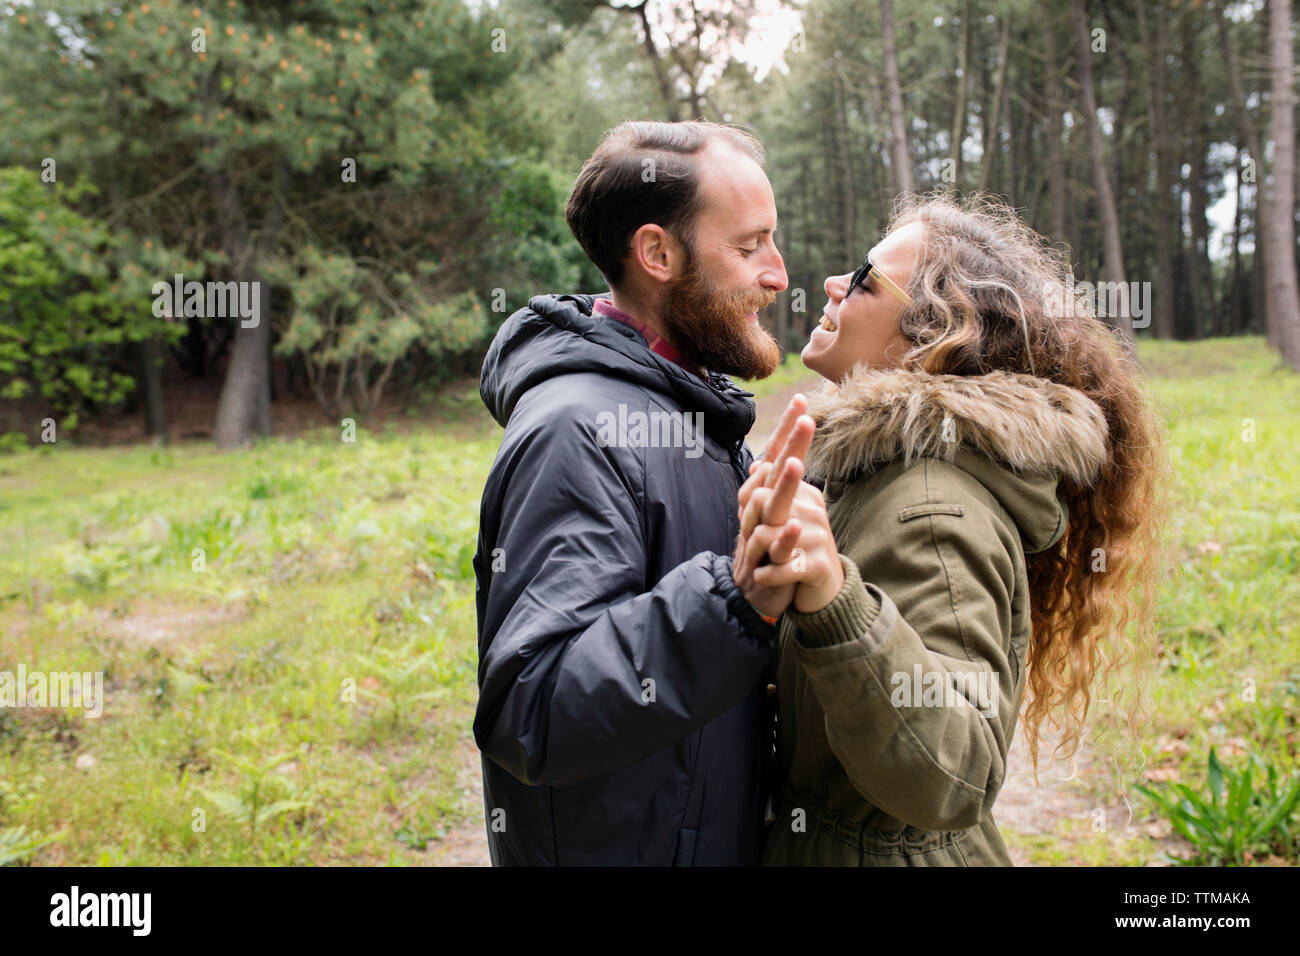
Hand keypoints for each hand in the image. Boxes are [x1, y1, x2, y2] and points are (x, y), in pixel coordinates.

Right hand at [731, 393, 813, 620]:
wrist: (750, 596)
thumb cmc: (766, 550)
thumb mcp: (770, 516)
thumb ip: (771, 487)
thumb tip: (770, 458)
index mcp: (760, 495)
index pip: (774, 454)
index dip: (786, 429)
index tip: (803, 399)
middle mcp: (755, 510)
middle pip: (771, 471)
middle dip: (789, 445)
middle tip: (807, 419)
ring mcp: (759, 535)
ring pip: (768, 507)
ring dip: (783, 485)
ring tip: (797, 464)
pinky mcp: (766, 564)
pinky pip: (775, 548)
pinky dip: (784, 536)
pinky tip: (796, 523)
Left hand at [739, 474, 844, 614]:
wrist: (825, 587)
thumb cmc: (799, 549)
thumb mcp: (785, 518)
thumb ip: (770, 491)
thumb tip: (756, 463)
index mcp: (804, 495)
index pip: (770, 475)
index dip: (749, 498)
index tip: (748, 518)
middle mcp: (812, 511)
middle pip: (760, 498)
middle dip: (746, 522)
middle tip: (746, 538)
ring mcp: (817, 537)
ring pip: (762, 535)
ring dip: (753, 554)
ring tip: (758, 562)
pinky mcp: (817, 565)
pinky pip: (778, 567)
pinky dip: (764, 575)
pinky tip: (763, 576)